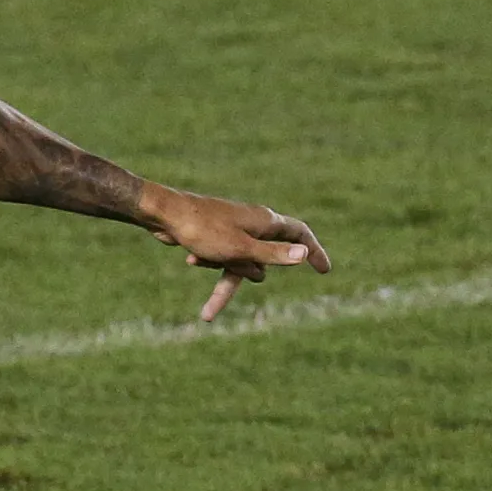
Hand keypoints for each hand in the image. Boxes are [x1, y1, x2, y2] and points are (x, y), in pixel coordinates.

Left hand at [148, 191, 329, 321]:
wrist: (167, 214)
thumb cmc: (204, 230)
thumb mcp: (241, 249)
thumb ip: (272, 254)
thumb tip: (303, 255)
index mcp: (266, 222)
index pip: (300, 233)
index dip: (313, 250)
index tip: (324, 270)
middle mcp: (254, 223)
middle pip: (266, 256)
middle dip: (250, 271)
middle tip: (229, 276)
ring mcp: (236, 229)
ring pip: (242, 261)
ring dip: (225, 269)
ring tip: (199, 257)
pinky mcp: (218, 235)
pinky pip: (223, 258)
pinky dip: (211, 262)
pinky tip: (191, 258)